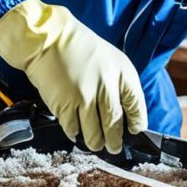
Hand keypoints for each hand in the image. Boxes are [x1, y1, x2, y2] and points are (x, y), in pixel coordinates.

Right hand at [0, 0, 147, 152]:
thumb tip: (123, 113)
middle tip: (114, 147)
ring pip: (95, 134)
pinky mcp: (64, 106)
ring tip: (96, 144)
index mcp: (122, 72)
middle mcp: (106, 86)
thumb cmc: (79, 48)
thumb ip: (118, 84)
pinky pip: (73, 129)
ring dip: (96, 143)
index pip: (136, 105)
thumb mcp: (110, 59)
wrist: (48, 38)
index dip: (137, 121)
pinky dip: (75, 133)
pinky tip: (76, 131)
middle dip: (115, 140)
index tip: (135, 130)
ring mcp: (85, 98)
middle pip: (115, 124)